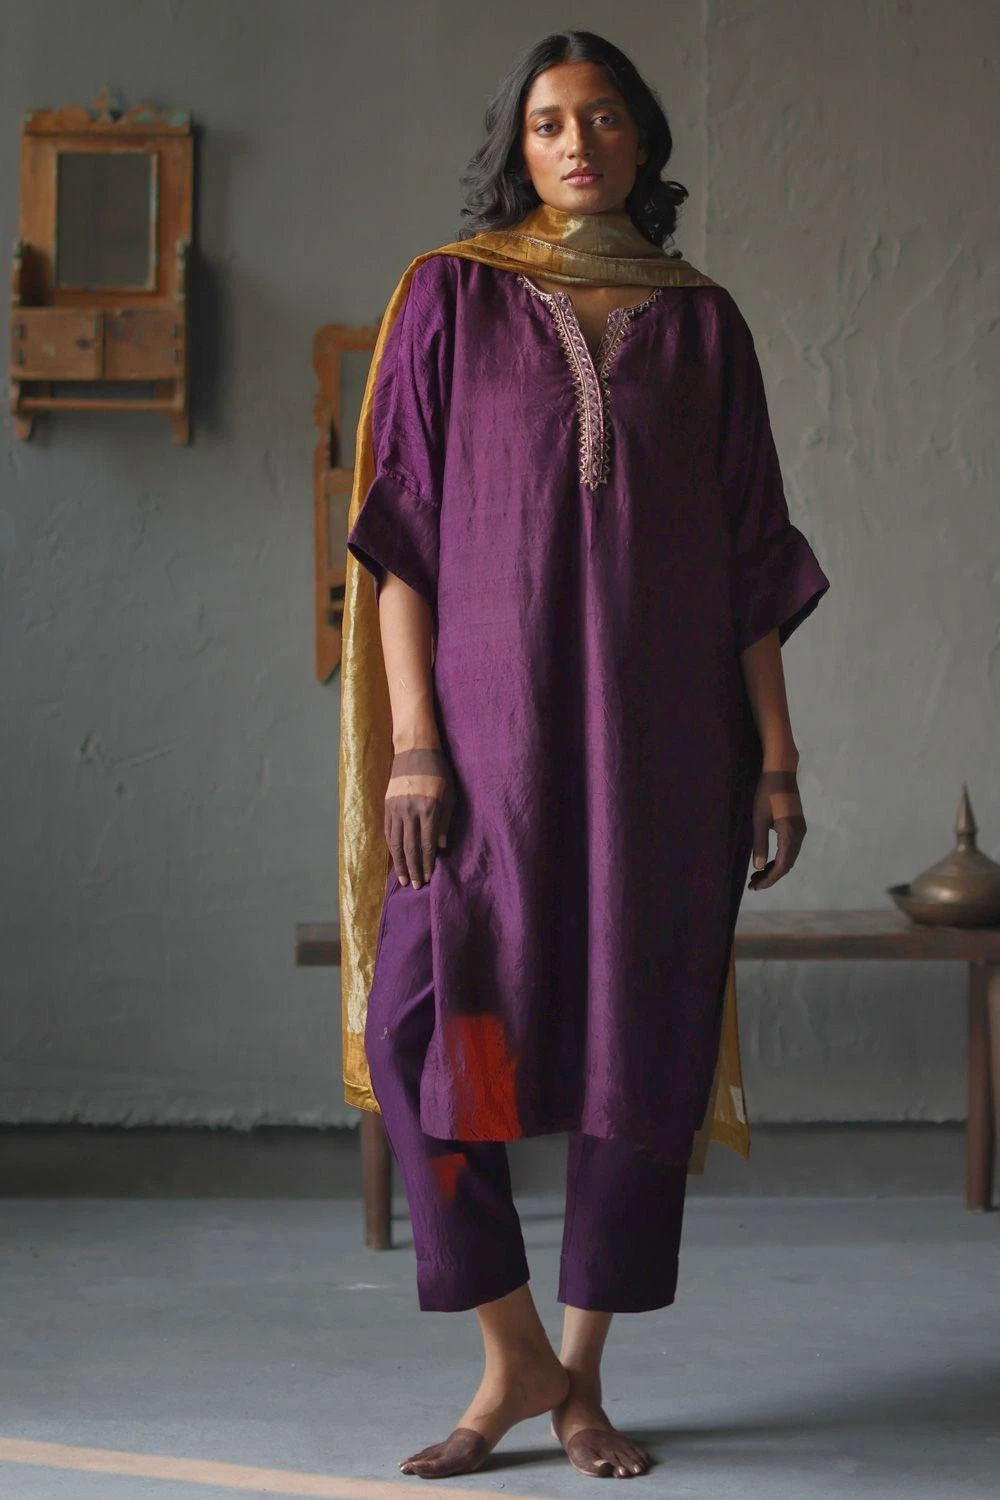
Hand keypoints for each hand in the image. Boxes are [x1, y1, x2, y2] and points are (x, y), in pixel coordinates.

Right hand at [384, 746, 455, 887]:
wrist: (414, 749)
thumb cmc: (438, 771)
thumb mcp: (449, 794)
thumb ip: (445, 821)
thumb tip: (441, 846)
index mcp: (429, 808)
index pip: (427, 844)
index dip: (427, 863)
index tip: (428, 877)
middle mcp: (410, 810)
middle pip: (410, 847)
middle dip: (413, 869)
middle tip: (415, 886)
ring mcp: (396, 808)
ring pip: (396, 842)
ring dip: (400, 863)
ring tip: (403, 878)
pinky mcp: (387, 804)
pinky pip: (388, 831)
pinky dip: (391, 847)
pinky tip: (394, 858)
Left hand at [748, 768, 805, 890]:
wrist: (781, 772)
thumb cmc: (766, 794)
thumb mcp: (759, 820)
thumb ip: (759, 844)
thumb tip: (758, 867)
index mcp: (790, 835)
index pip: (781, 867)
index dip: (769, 880)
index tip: (755, 887)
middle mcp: (799, 835)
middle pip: (787, 865)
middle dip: (771, 876)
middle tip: (753, 884)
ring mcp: (800, 830)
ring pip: (789, 858)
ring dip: (775, 868)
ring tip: (757, 875)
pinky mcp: (797, 825)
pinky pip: (790, 849)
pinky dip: (779, 858)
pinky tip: (767, 860)